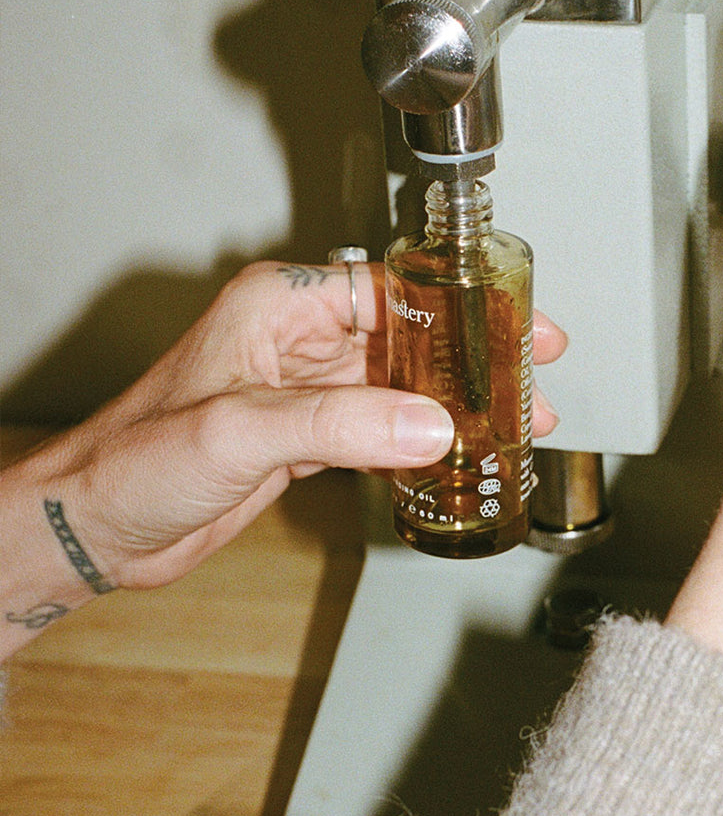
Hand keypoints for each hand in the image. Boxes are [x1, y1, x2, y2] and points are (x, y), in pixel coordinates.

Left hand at [6, 261, 567, 594]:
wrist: (98, 526)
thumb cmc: (135, 459)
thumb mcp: (242, 430)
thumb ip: (339, 424)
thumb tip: (430, 426)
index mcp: (280, 306)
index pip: (394, 289)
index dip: (462, 305)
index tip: (512, 320)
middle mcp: (297, 339)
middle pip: (411, 336)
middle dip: (474, 358)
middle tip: (532, 374)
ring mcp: (306, 389)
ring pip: (402, 385)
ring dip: (455, 403)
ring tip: (513, 420)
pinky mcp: (307, 436)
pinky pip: (382, 427)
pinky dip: (422, 440)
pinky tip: (457, 452)